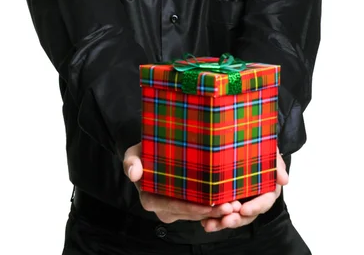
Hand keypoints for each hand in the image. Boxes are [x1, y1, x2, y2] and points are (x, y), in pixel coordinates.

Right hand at [123, 142, 237, 223]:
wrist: (151, 151)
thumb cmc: (143, 152)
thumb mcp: (133, 153)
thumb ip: (131, 161)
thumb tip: (134, 172)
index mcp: (150, 200)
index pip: (174, 208)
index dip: (193, 208)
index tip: (210, 204)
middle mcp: (164, 208)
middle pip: (190, 214)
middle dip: (211, 212)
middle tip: (231, 206)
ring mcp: (176, 209)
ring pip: (199, 214)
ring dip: (217, 212)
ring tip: (235, 205)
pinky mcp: (187, 204)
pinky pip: (202, 210)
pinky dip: (216, 208)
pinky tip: (232, 203)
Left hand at [200, 148, 288, 231]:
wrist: (243, 140)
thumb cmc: (259, 147)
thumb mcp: (270, 151)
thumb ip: (277, 164)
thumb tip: (284, 180)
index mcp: (267, 189)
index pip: (264, 202)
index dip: (255, 207)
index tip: (244, 210)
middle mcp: (254, 198)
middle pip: (247, 214)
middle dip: (237, 219)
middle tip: (226, 220)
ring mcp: (241, 200)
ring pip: (234, 216)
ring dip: (222, 222)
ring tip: (210, 224)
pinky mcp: (228, 199)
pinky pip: (222, 212)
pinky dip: (213, 218)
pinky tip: (204, 221)